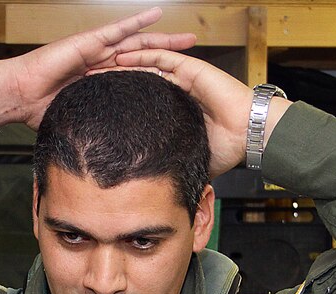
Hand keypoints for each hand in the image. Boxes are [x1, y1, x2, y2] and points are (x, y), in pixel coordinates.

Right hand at [0, 7, 197, 128]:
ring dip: (162, 39)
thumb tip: (106, 159)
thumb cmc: (39, 111)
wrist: (19, 96)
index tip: (181, 82)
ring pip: (136, 42)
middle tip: (194, 53)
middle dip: (169, 54)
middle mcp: (101, 62)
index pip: (135, 76)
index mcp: (101, 80)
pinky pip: (116, 30)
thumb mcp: (77, 122)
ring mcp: (95, 50)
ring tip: (186, 38)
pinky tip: (157, 16)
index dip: (158, 76)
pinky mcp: (88, 42)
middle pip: (143, 56)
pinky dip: (137, 22)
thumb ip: (94, 131)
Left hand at [103, 49, 291, 177]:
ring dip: (120, 63)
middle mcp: (175, 88)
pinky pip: (162, 58)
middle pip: (136, 78)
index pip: (137, 99)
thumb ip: (172, 170)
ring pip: (145, 64)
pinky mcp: (191, 68)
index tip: (92, 106)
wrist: (250, 134)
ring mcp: (183, 76)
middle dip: (111, 78)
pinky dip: (141, 55)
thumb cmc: (227, 147)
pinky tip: (121, 57)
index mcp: (172, 106)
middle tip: (85, 81)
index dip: (115, 100)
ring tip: (95, 66)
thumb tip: (157, 196)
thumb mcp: (189, 160)